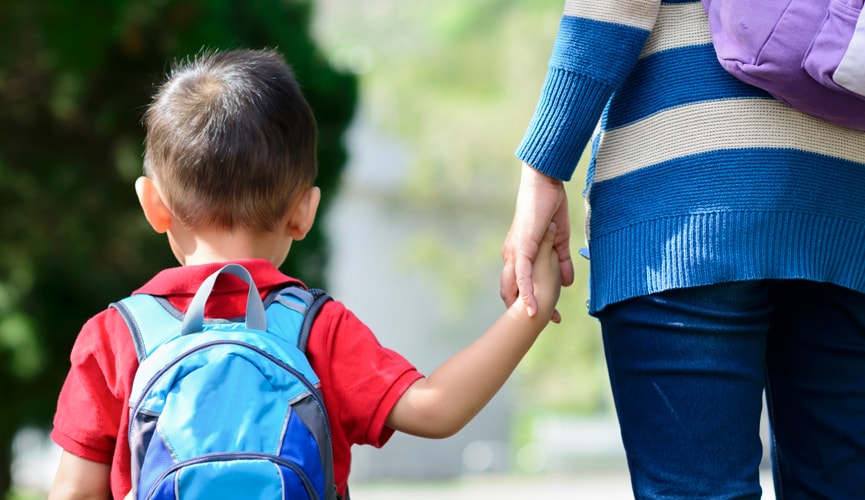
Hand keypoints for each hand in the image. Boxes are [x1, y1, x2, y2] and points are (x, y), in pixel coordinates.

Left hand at [501, 163, 573, 320]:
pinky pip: (522, 275)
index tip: (546, 318)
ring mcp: (515, 253)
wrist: (543, 184)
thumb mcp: (559, 240)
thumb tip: (568, 282)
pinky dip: (527, 293)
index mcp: (519, 255)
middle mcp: (512, 257)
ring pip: (516, 288)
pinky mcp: (522, 248)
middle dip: (525, 311)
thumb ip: (562, 262)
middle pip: (513, 292)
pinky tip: (532, 309)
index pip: (521, 286)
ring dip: (525, 308)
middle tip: (543, 325)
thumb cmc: (548, 207)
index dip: (530, 303)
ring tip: (536, 325)